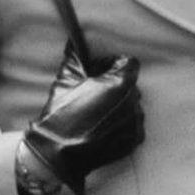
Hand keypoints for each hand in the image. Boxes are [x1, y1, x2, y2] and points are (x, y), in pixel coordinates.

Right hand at [23, 43, 143, 194]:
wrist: (59, 153)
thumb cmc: (61, 113)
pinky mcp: (134, 141)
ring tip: (97, 112)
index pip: (130, 63)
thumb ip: (75, 56)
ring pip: (132, 105)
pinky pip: (133, 124)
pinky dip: (121, 123)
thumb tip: (75, 41)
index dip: (114, 64)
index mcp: (120, 83)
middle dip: (116, 84)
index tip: (100, 71)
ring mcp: (136, 123)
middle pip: (131, 84)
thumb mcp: (65, 79)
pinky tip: (102, 127)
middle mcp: (133, 102)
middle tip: (95, 92)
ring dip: (119, 104)